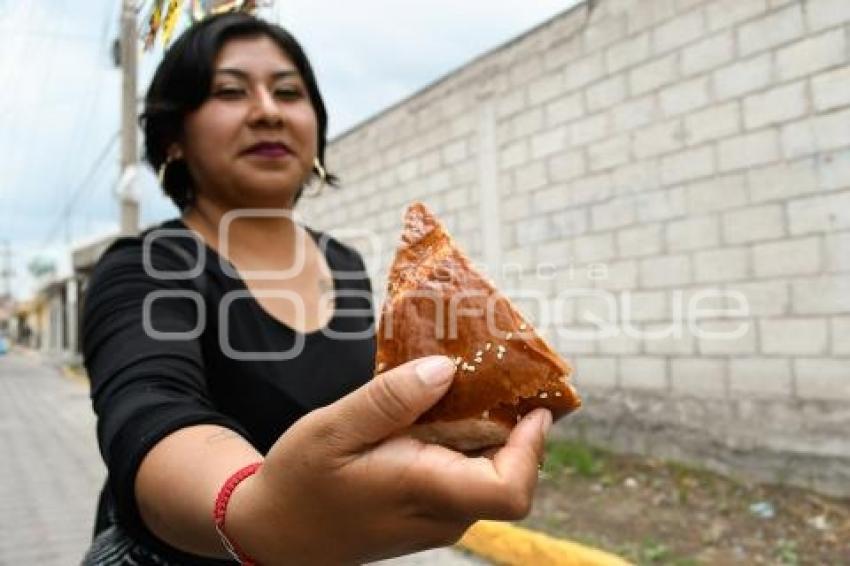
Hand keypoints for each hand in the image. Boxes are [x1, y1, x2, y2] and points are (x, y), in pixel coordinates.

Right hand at [229, 356, 551, 564]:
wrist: (277, 533)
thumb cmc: (300, 482)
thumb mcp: (332, 429)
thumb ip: (389, 400)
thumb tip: (446, 369)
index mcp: (423, 492)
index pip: (510, 490)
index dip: (533, 449)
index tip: (533, 405)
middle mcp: (443, 512)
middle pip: (509, 473)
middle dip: (515, 425)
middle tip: (499, 370)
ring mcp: (439, 517)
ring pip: (489, 472)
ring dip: (490, 429)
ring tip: (466, 381)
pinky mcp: (430, 511)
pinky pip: (466, 474)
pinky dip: (466, 440)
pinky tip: (439, 409)